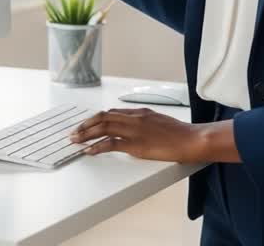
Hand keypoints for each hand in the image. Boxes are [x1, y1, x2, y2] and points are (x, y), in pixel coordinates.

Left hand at [71, 108, 212, 162]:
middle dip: (85, 124)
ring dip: (86, 134)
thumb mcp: (159, 122)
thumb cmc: (179, 134)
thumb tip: (133, 129)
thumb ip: (144, 123)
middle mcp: (134, 118)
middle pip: (102, 117)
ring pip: (103, 128)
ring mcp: (134, 130)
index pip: (111, 112)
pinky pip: (111, 144)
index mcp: (139, 112)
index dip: (95, 119)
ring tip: (75, 140)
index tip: (85, 124)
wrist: (190, 139)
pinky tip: (89, 151)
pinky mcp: (136, 145)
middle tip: (74, 132)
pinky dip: (97, 147)